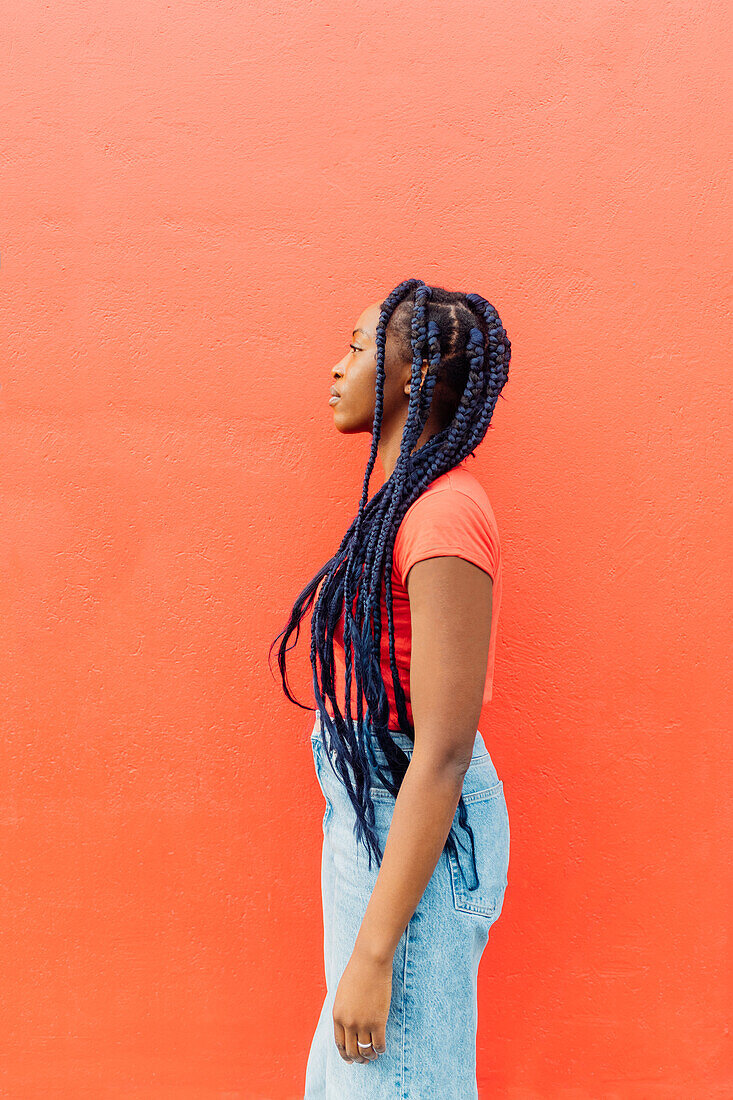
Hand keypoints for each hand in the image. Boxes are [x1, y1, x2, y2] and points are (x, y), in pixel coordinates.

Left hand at [332, 945, 391, 1063]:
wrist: (370, 962)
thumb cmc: (357, 972)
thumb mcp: (343, 994)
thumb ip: (343, 1010)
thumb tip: (348, 1025)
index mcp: (337, 1016)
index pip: (339, 1043)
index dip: (345, 1054)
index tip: (350, 1060)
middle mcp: (348, 1023)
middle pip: (352, 1051)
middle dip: (358, 1059)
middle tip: (364, 1060)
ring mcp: (363, 1023)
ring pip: (365, 1051)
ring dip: (370, 1057)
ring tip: (374, 1055)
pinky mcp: (378, 1021)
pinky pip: (379, 1044)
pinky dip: (381, 1050)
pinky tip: (382, 1048)